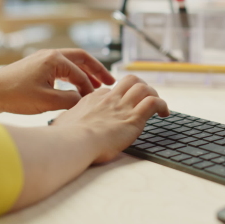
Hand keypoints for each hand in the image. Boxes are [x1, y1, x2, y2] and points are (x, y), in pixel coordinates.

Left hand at [0, 49, 114, 114]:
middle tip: (110, 82)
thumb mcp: (47, 101)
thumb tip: (84, 101)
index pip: (81, 74)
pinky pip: (60, 69)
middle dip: (97, 71)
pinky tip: (73, 89)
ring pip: (71, 64)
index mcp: (54, 59)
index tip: (97, 101)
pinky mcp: (35, 68)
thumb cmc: (13, 95)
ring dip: (84, 74)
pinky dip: (71, 77)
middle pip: (82, 59)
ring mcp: (41, 60)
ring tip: (95, 86)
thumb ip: (71, 100)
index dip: (91, 89)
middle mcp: (50, 55)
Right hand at [51, 74, 168, 162]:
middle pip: (130, 81)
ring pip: (144, 88)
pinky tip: (164, 113)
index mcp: (93, 99)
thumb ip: (65, 120)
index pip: (110, 90)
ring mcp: (122, 107)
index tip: (121, 106)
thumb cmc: (65, 137)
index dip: (118, 96)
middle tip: (145, 98)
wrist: (73, 142)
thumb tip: (60, 123)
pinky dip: (162, 105)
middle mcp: (109, 99)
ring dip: (153, 94)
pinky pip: (153, 103)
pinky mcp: (134, 118)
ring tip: (158, 106)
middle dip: (140, 86)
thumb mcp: (61, 122)